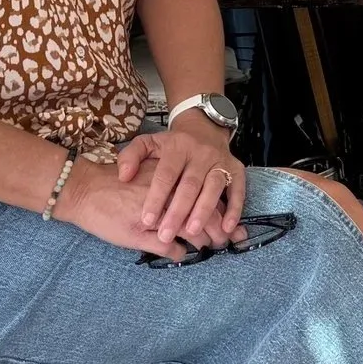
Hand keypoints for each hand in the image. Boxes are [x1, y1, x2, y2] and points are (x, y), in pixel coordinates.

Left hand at [115, 116, 246, 260]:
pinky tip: (227, 227)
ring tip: (193, 232)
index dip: (156, 198)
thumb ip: (131, 156)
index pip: (166, 174)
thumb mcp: (148, 143)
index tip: (146, 220)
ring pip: (214, 187)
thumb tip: (123, 176)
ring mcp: (221, 161)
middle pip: (190, 184)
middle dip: (178, 211)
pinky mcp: (237, 169)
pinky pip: (238, 190)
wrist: (204, 128)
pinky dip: (235, 209)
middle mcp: (201, 153)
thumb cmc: (171, 145)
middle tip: (166, 234)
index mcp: (177, 147)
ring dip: (204, 211)